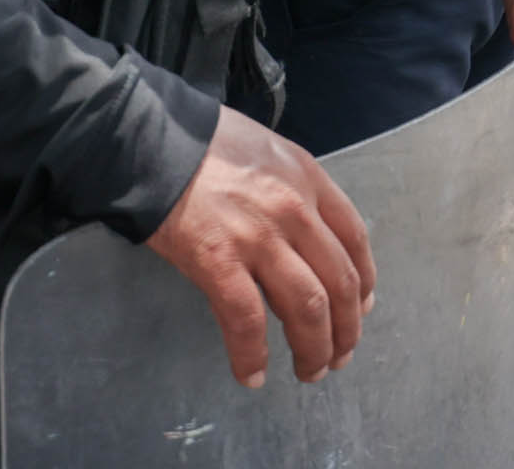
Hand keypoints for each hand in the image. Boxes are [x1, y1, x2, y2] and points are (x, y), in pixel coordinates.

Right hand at [145, 107, 376, 388]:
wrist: (148, 138)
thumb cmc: (202, 142)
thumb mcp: (266, 149)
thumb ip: (291, 187)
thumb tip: (306, 232)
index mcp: (307, 178)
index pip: (354, 238)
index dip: (365, 281)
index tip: (362, 308)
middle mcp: (294, 208)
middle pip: (340, 281)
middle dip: (347, 328)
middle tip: (339, 355)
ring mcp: (259, 236)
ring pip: (308, 307)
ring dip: (314, 349)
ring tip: (311, 371)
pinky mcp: (219, 261)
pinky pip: (247, 321)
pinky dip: (253, 356)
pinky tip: (252, 375)